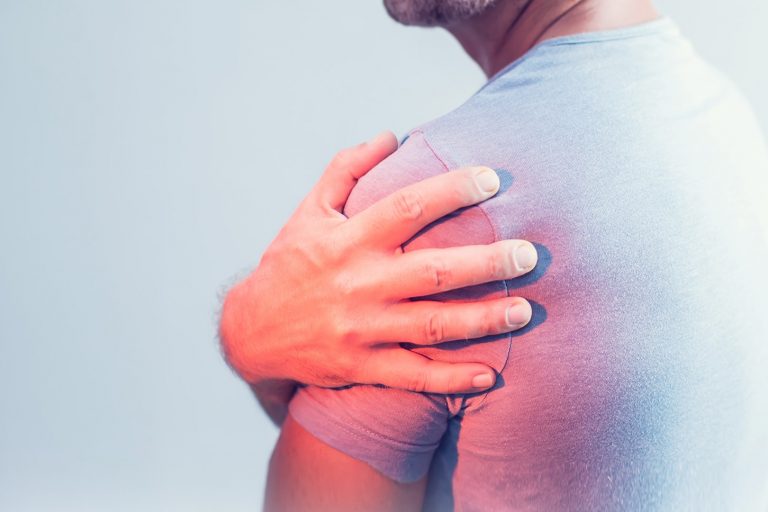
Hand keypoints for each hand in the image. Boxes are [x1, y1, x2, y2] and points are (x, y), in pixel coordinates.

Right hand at [219, 131, 536, 422]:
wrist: (251, 331)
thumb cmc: (289, 263)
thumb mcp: (309, 211)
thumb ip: (346, 169)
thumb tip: (390, 135)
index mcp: (349, 240)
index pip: (408, 208)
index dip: (452, 191)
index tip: (491, 180)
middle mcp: (359, 284)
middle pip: (433, 271)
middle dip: (486, 262)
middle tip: (529, 254)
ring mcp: (362, 329)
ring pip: (433, 325)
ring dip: (483, 319)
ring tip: (525, 310)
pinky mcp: (362, 366)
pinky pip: (413, 376)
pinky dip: (451, 379)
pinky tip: (489, 374)